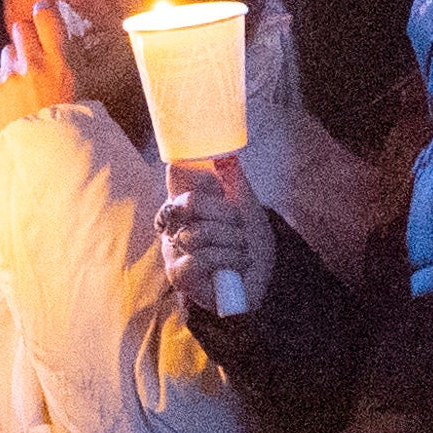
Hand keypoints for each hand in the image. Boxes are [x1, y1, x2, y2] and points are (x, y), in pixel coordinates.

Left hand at [0, 0, 85, 140]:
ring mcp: (9, 78)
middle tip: (32, 54)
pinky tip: (11, 95)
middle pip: (21, 28)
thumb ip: (66, 60)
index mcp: (60, 64)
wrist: (41, 156)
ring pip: (6, 51)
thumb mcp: (79, 88)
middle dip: (26, 37)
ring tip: (23, 84)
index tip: (42, 9)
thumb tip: (59, 38)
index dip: (43, 9)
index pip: (46, 18)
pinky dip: (0, 78)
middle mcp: (32, 65)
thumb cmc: (65, 124)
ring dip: (13, 61)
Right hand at [158, 155, 273, 316]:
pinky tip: (240, 261)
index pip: (177, 180)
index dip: (202, 181)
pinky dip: (227, 257)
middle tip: (240, 225)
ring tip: (243, 247)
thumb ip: (231, 178)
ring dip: (231, 239)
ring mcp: (172, 251)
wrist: (261, 277)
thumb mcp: (244, 203)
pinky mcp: (180, 277)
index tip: (221, 187)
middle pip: (187, 203)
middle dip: (224, 213)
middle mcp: (172, 226)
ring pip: (196, 233)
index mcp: (183, 204)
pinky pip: (200, 258)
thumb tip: (223, 155)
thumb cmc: (248, 239)